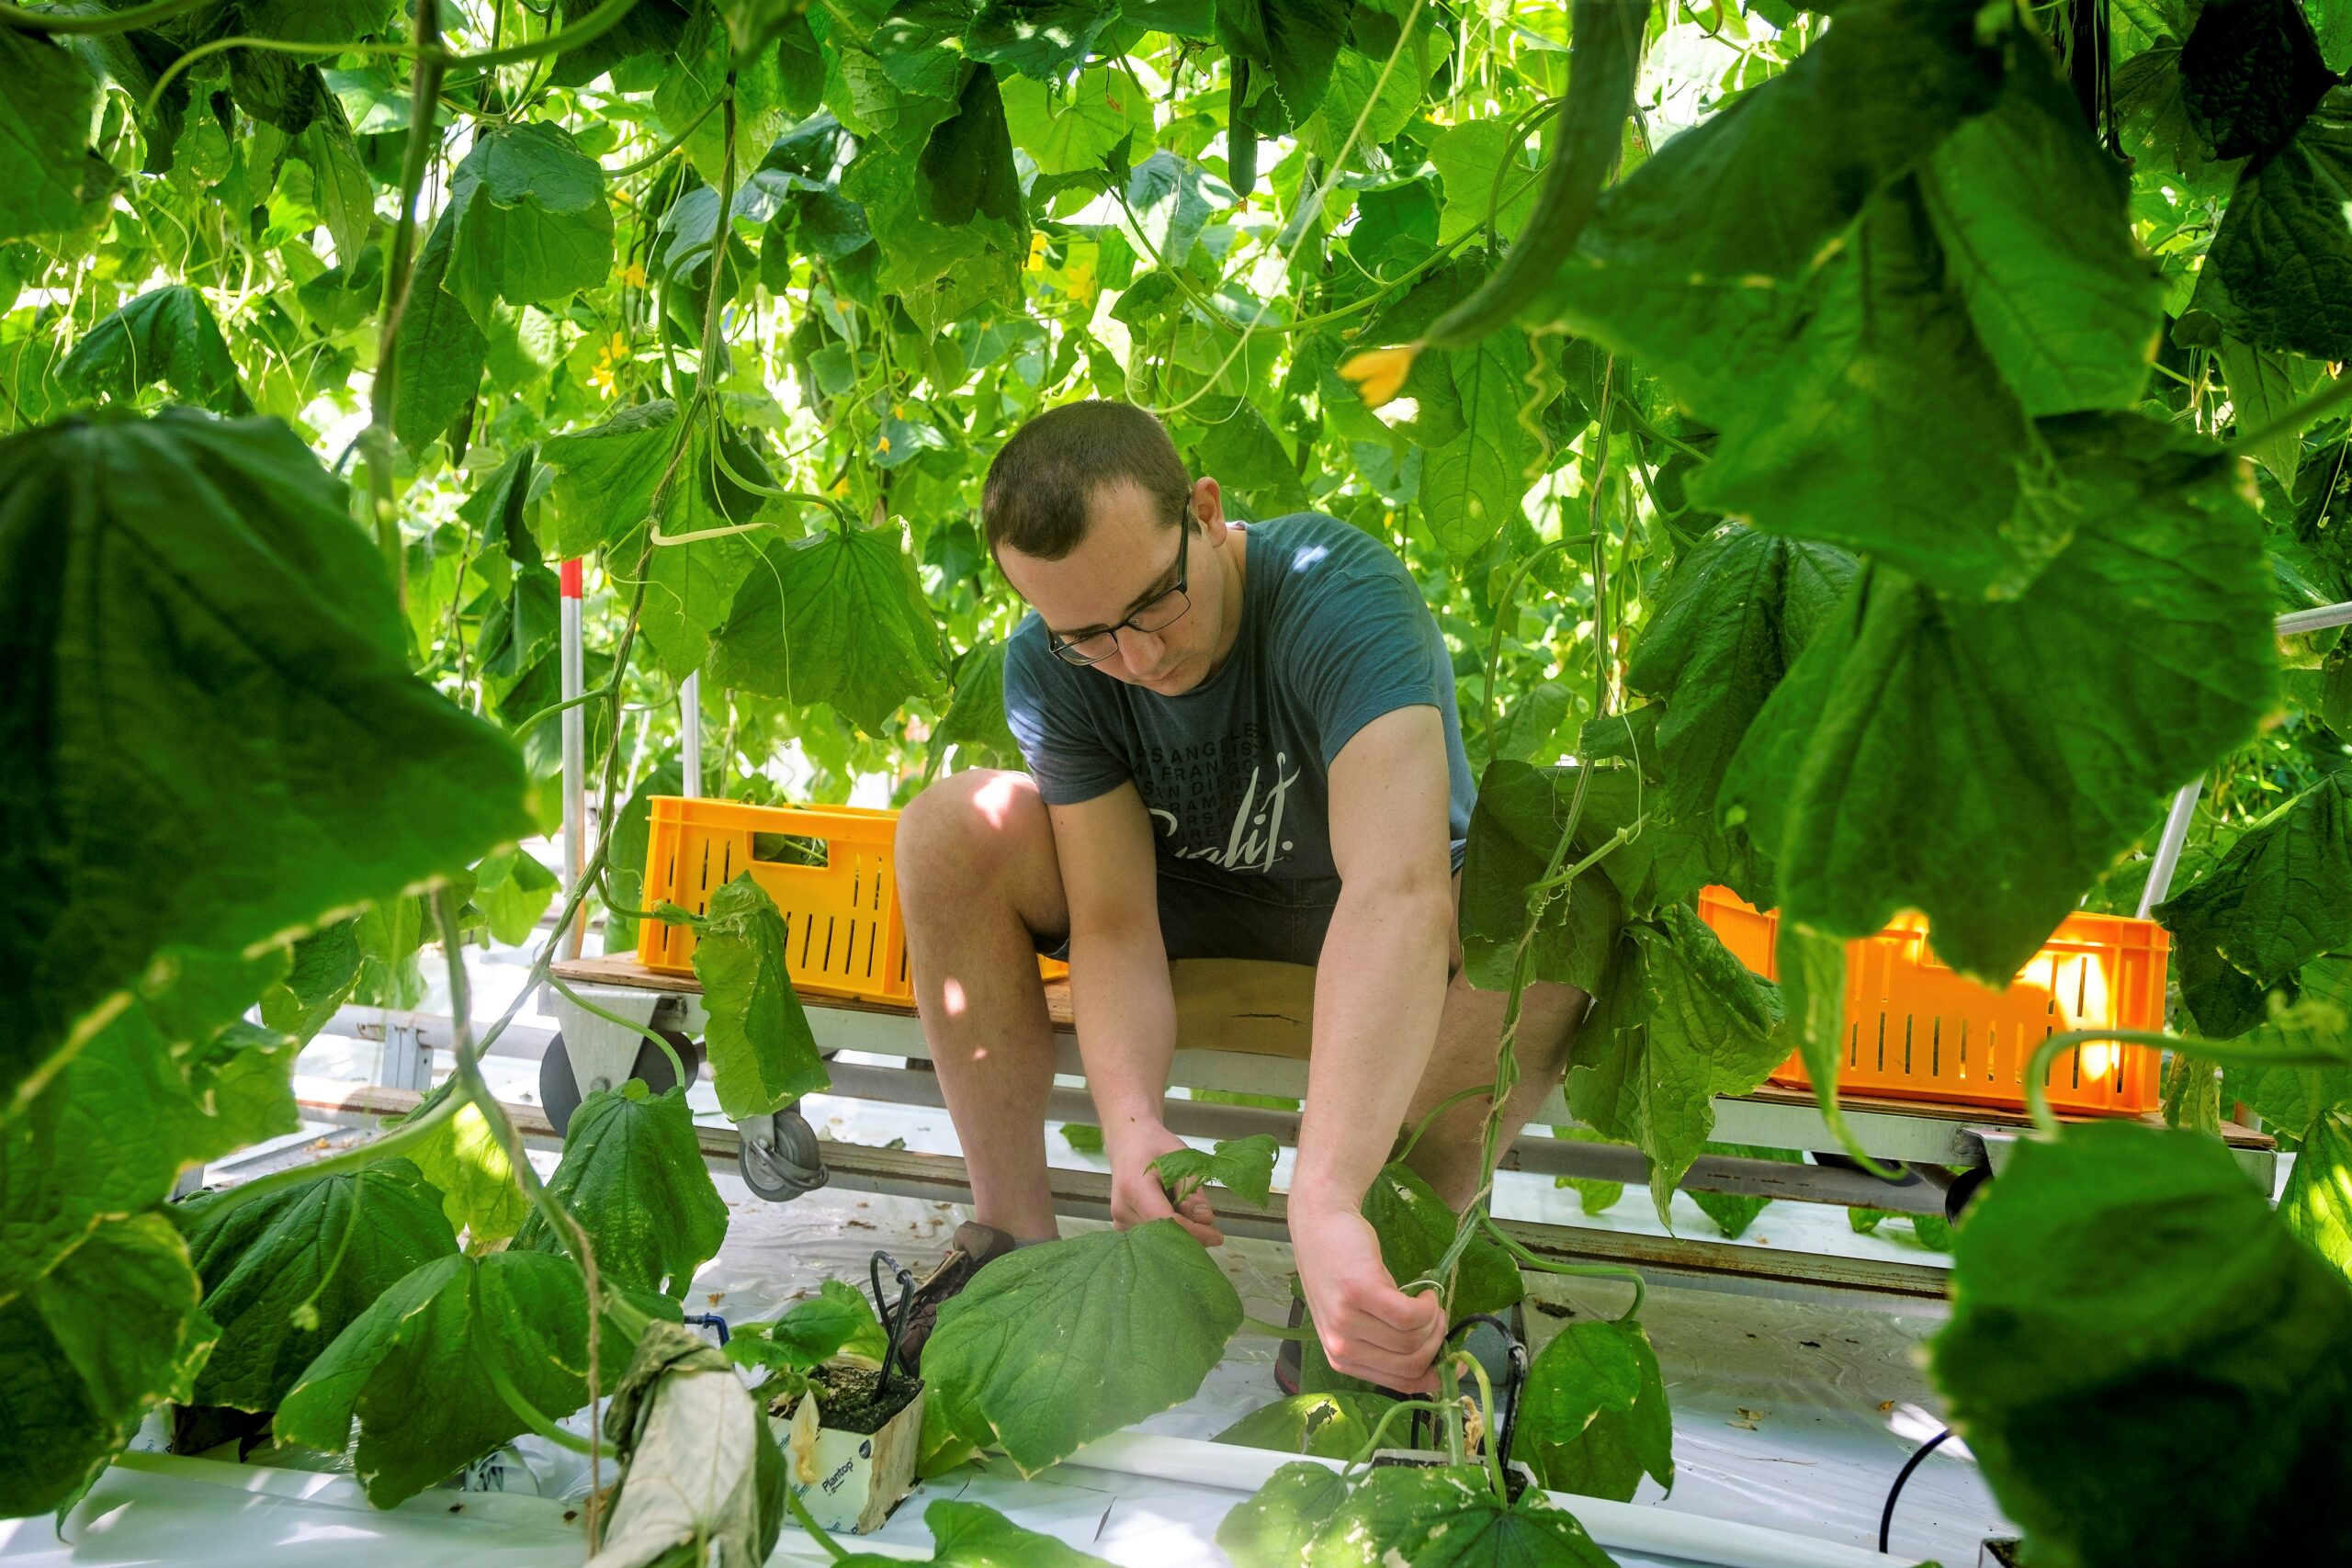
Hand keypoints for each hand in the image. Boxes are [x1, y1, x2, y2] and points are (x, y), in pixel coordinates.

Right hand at [1105, 1120, 1222, 1245]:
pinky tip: (1174, 1213)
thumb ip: (1192, 1190)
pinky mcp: (1122, 1226)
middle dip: (1190, 1236)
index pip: (1166, 1221)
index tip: (1217, 1237)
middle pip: (1162, 1235)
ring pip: (1158, 1240)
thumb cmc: (1154, 1145)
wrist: (1128, 1141)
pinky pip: (1151, 1237)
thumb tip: (1205, 1220)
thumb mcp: (1180, 1158)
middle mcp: (1122, 1209)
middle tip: (1212, 1232)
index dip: (1193, 1232)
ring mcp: (1120, 1220)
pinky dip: (1169, 1230)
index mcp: (1134, 1187)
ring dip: (1180, 1232)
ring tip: (1187, 1211)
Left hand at [1290, 1203, 1445, 1393]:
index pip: (1398, 1383)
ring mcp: (1347, 1320)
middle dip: (1436, 1343)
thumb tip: (1431, 1363)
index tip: (1455, 1366)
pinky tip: (1424, 1293)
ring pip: (1412, 1339)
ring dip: (1432, 1320)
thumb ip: (1381, 1344)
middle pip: (1410, 1363)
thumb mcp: (1355, 1319)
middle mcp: (1341, 1346)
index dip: (1433, 1377)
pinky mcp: (1360, 1292)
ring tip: (1427, 1300)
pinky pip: (1409, 1315)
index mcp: (1341, 1359)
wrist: (1321, 1226)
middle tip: (1437, 1317)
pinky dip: (1427, 1305)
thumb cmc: (1340, 1271)